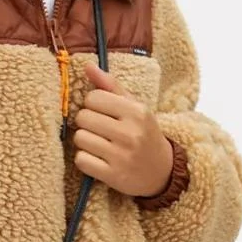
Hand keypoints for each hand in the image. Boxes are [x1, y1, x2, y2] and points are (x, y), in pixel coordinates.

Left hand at [72, 62, 174, 197]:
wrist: (162, 171)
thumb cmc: (144, 134)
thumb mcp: (135, 107)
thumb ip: (111, 85)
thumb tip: (87, 65)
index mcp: (136, 111)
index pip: (93, 97)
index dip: (93, 104)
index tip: (103, 113)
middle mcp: (130, 133)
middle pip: (83, 117)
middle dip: (87, 123)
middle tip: (100, 130)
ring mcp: (121, 156)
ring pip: (79, 138)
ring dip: (84, 141)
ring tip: (98, 144)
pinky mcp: (113, 176)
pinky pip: (81, 160)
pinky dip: (84, 159)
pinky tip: (97, 159)